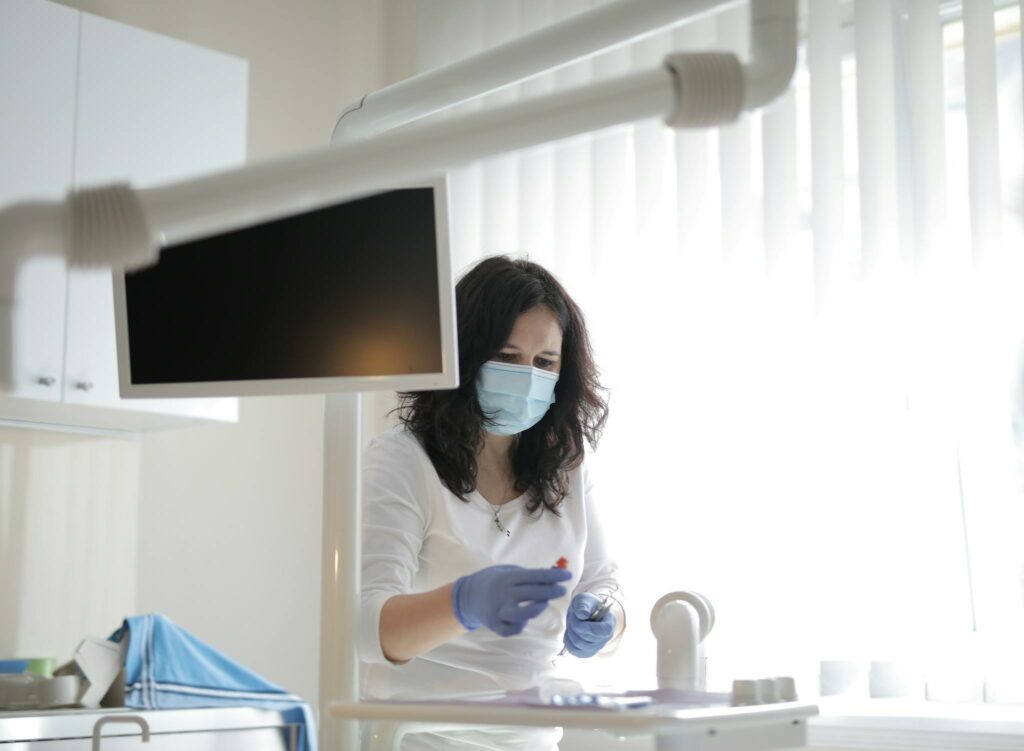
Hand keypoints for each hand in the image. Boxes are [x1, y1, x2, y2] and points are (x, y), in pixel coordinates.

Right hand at [452, 564, 571, 636]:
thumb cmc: (496, 581)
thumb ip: (530, 575)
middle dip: (549, 591)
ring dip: (536, 609)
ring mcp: (498, 611)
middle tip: (562, 589)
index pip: (533, 576)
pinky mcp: (495, 625)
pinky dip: (521, 625)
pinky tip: (525, 618)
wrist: (468, 595)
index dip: (551, 576)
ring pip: (521, 614)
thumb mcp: (509, 572)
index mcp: (506, 578)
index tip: (567, 575)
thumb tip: (556, 574)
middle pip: (529, 593)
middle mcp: (502, 594)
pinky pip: (511, 629)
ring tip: (544, 604)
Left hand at [563, 592, 615, 657]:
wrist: (585, 612)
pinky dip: (568, 640)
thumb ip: (583, 604)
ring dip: (571, 632)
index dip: (589, 627)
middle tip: (573, 615)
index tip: (579, 618)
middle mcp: (605, 637)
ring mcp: (597, 646)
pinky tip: (570, 632)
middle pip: (588, 639)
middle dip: (575, 625)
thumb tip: (582, 614)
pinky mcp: (587, 652)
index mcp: (609, 622)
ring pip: (579, 645)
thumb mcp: (584, 599)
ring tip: (572, 622)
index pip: (604, 631)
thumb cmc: (586, 605)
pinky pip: (574, 650)